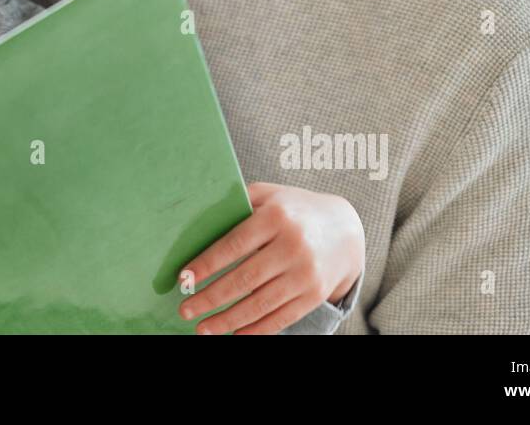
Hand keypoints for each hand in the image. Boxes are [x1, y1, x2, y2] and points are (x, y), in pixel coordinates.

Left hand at [177, 181, 363, 333]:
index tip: (184, 279)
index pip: (234, 245)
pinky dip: (256, 330)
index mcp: (276, 216)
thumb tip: (199, 224)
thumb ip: (239, 203)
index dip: (207, 264)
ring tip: (203, 328)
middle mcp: (293, 245)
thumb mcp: (270, 194)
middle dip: (211, 298)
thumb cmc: (295, 210)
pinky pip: (282, 317)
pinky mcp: (315, 294)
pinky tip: (234, 334)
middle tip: (185, 310)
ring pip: (261, 303)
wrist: (345, 230)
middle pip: (244, 278)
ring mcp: (306, 273)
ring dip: (228, 320)